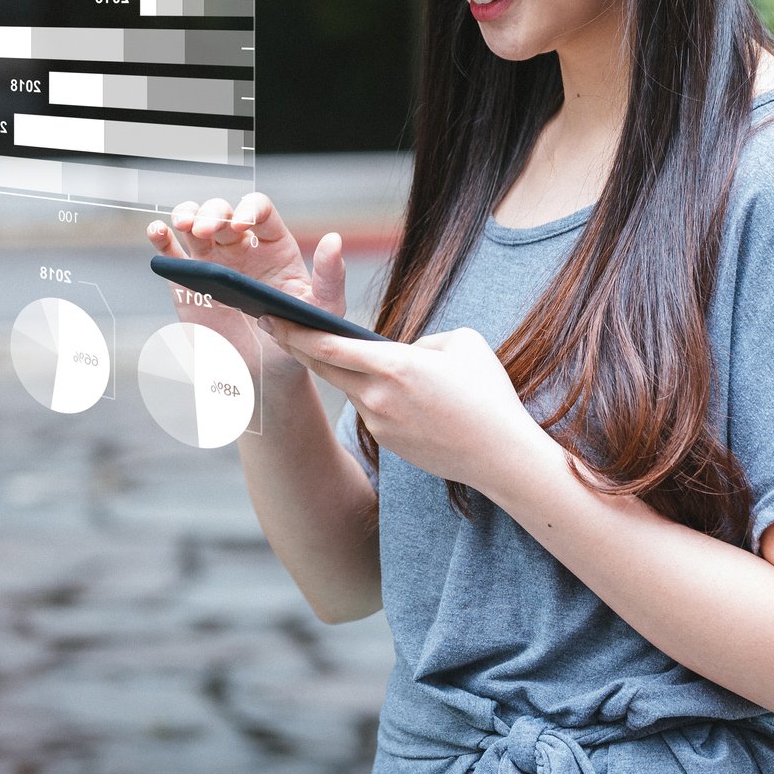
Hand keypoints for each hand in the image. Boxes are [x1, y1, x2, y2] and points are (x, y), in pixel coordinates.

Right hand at [145, 191, 347, 382]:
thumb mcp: (322, 310)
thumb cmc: (298, 337)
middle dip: (212, 212)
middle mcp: (241, 247)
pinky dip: (161, 237)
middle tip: (206, 230)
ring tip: (183, 224)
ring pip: (194, 222)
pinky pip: (172, 253)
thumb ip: (331, 278)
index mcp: (273, 245)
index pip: (259, 211)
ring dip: (186, 214)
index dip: (248, 210)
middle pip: (222, 211)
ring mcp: (212, 261)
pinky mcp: (188, 282)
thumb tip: (334, 240)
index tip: (240, 226)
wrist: (267, 374)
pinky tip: (158, 232)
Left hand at [263, 319, 552, 494]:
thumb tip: (403, 352)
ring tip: (347, 353)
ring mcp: (380, 423)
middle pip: (324, 368)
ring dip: (345, 372)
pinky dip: (374, 397)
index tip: (272, 317)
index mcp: (393, 365)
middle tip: (273, 326)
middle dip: (296, 346)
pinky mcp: (388, 444)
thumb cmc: (488, 395)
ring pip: (351, 388)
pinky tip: (396, 393)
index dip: (295, 331)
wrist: (501, 456)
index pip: (329, 346)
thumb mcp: (461, 344)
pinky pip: (372, 410)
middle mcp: (377, 396)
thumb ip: (422, 341)